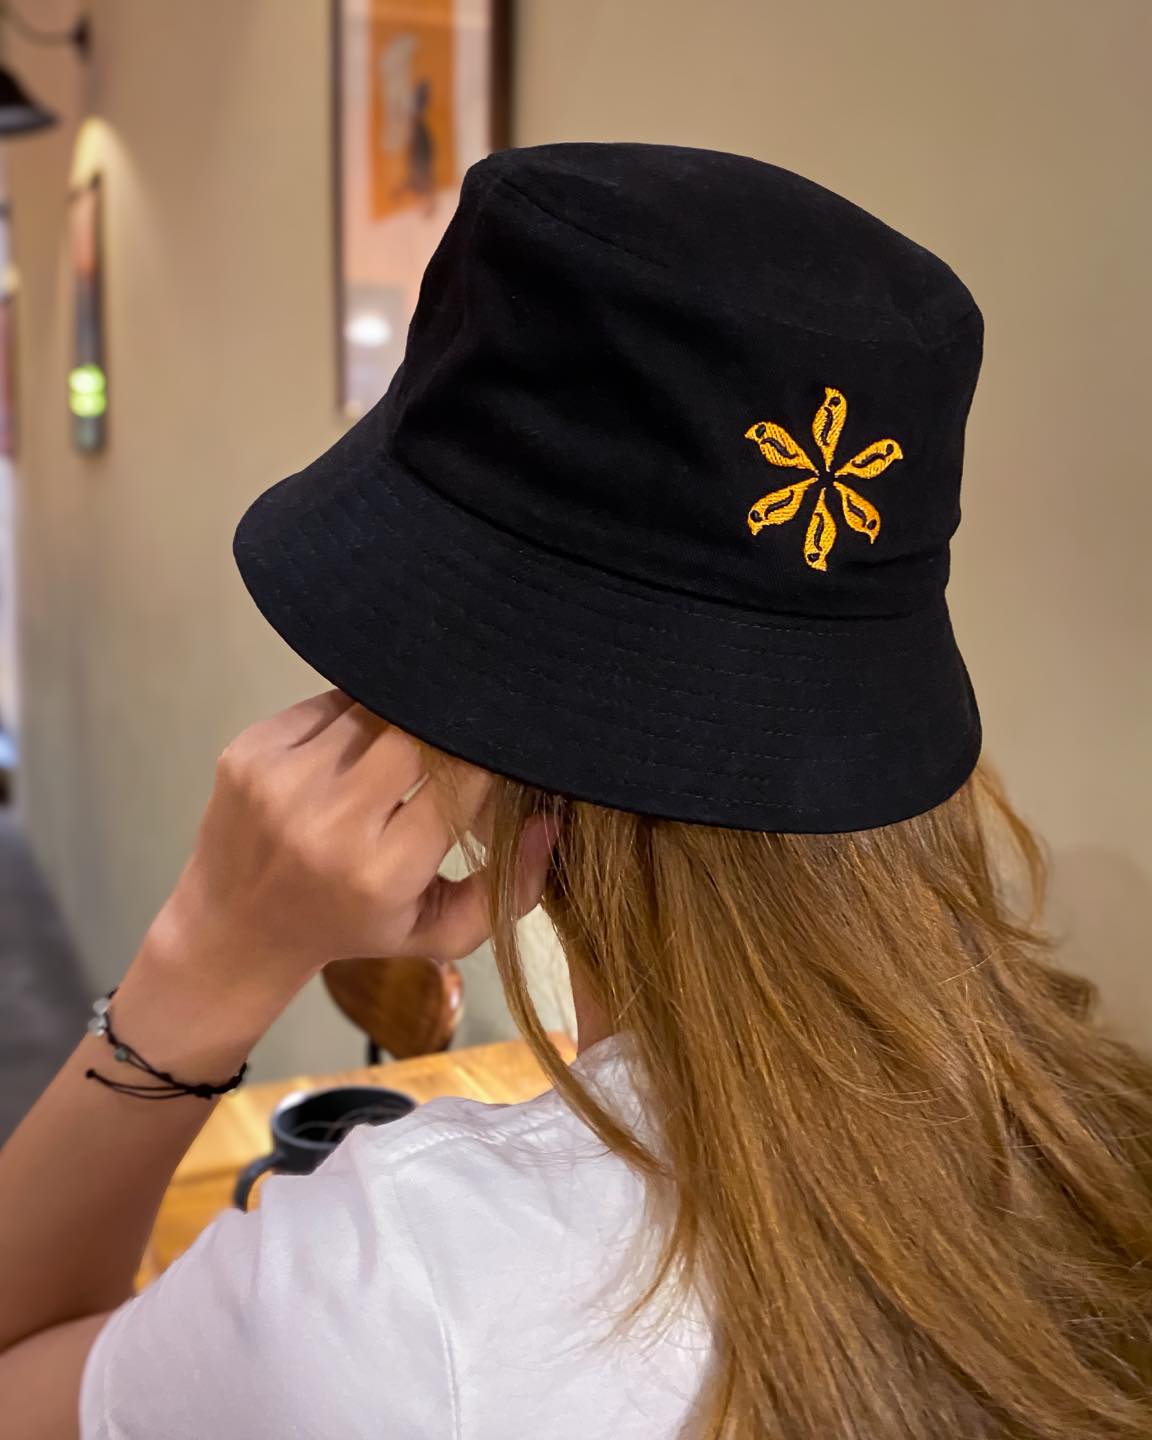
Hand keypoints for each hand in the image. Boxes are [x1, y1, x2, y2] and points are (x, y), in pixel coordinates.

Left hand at [146, 689, 553, 992]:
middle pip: (420, 731)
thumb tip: (550, 820)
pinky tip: (362, 738)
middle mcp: (330, 822)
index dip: (493, 756)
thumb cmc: (353, 928)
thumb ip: (511, 887)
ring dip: (402, 714)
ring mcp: (282, 780)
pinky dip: (357, 711)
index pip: (464, 779)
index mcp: (383, 870)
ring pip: (374, 707)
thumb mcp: (440, 931)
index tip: (506, 751)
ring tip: (413, 733)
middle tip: (468, 726)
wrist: (235, 929)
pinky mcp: (250, 750)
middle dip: (451, 726)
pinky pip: (329, 702)